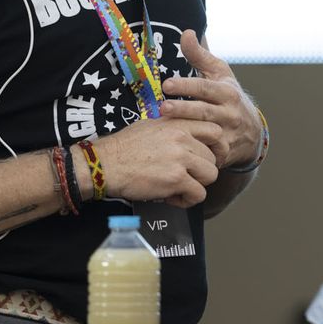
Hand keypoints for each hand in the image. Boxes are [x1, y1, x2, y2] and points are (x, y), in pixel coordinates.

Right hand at [91, 115, 220, 207]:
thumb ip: (173, 127)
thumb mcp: (152, 126)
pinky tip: (172, 198)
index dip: (218, 147)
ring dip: (198, 185)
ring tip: (179, 188)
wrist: (104, 164)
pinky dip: (187, 200)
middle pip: (214, 157)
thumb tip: (188, 134)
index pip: (216, 131)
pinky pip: (198, 193)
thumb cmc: (123, 147)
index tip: (211, 157)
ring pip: (211, 175)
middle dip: (203, 170)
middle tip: (188, 177)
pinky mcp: (176, 179)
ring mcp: (181, 158)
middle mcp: (183, 138)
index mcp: (178, 123)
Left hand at [158, 30, 263, 169]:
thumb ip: (199, 56)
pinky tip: (173, 148)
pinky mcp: (221, 153)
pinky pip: (205, 152)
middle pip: (204, 111)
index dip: (186, 86)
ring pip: (204, 133)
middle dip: (183, 110)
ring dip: (184, 130)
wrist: (252, 132)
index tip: (167, 85)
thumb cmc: (228, 97)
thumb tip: (186, 33)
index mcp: (227, 92)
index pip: (205, 88)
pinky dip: (191, 150)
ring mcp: (226, 135)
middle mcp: (229, 113)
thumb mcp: (219, 74)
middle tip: (163, 108)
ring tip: (162, 127)